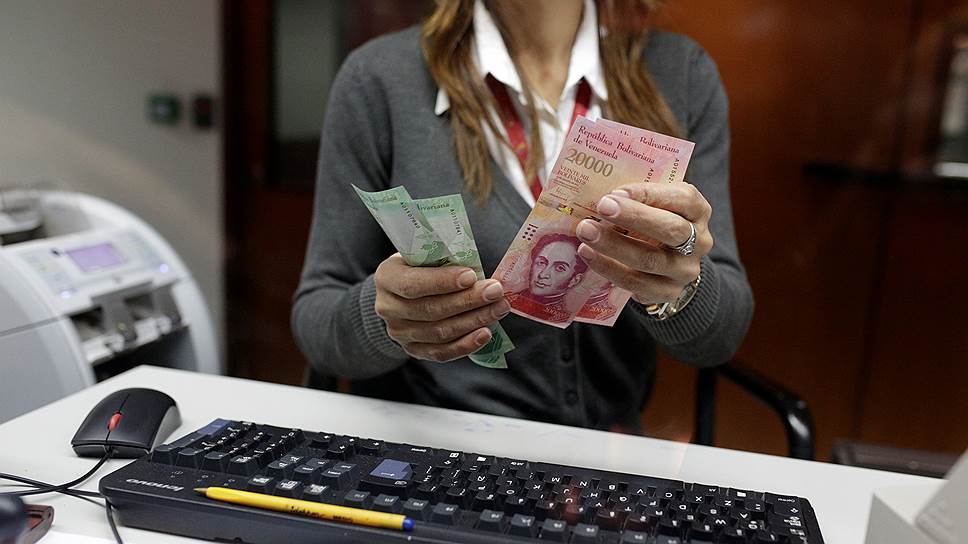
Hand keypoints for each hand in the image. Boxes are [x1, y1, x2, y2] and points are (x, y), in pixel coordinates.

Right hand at [373, 254, 510, 361]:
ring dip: (474, 321)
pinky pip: (441, 353)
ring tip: (498, 308)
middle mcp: (388, 307)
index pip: (413, 284)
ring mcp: (399, 332)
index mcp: (387, 277)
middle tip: (495, 291)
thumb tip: (478, 270)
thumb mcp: (423, 255)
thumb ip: (442, 260)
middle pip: (430, 310)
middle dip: (468, 301)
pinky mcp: (413, 350)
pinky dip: (466, 344)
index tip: (471, 276)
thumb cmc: (420, 267)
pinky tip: (485, 333)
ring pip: (439, 332)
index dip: (443, 282)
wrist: (402, 293)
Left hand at [574, 182, 712, 304]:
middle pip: (671, 229)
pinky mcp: (667, 292)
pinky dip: (608, 267)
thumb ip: (639, 198)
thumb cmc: (656, 222)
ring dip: (614, 245)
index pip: (683, 199)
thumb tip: (600, 192)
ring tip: (585, 231)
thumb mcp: (657, 205)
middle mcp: (699, 242)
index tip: (617, 191)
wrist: (670, 263)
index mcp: (698, 212)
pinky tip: (588, 253)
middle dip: (634, 216)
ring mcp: (684, 270)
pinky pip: (635, 282)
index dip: (651, 194)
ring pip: (650, 259)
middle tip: (601, 207)